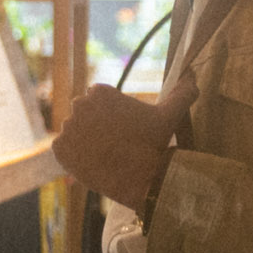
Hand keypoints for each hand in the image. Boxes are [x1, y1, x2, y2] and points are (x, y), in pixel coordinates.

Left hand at [55, 85, 176, 209]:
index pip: (98, 99)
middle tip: (114, 143)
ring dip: (84, 141)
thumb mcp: (169, 114)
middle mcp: (79, 105)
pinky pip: (63, 150)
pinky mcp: (60, 149)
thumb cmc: (154, 144)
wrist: (141, 179)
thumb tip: (192, 74)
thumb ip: (181, 91)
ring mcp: (68, 128)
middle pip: (84, 114)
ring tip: (104, 155)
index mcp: (101, 92)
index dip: (109, 115)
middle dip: (94, 126)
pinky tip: (92, 162)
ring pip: (74, 132)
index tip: (122, 128)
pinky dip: (73, 156)